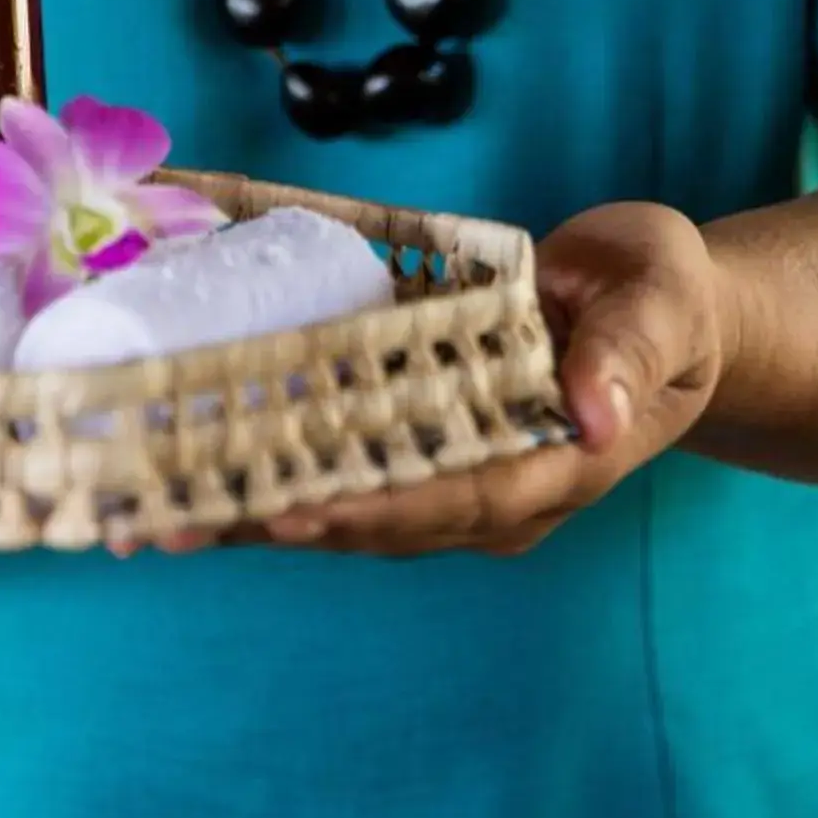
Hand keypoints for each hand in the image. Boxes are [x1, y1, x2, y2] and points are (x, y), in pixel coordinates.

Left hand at [116, 202, 727, 561]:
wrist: (668, 311)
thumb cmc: (664, 298)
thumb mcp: (662, 302)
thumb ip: (630, 351)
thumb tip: (591, 413)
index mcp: (554, 466)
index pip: (448, 498)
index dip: (365, 507)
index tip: (285, 509)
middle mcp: (497, 494)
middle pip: (374, 519)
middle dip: (272, 519)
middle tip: (166, 515)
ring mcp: (460, 483)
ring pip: (346, 509)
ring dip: (251, 511)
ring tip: (149, 510)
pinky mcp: (428, 454)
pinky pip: (344, 475)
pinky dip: (271, 475)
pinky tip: (197, 472)